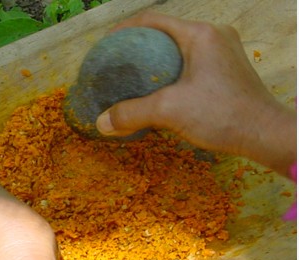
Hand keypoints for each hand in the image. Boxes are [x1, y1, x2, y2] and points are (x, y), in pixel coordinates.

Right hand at [96, 11, 295, 174]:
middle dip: (138, 49)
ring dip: (155, 63)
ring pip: (179, 51)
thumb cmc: (220, 114)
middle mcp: (213, 36)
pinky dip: (170, 75)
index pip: (152, 21)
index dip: (123, 31)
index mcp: (200, 34)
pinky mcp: (228, 70)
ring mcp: (223, 53)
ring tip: (133, 80)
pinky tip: (158, 93)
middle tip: (116, 66)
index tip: (105, 48)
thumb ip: (131, 113)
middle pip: (166, 35)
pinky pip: (191, 65)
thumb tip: (101, 122)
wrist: (264, 133)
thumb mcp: (168, 111)